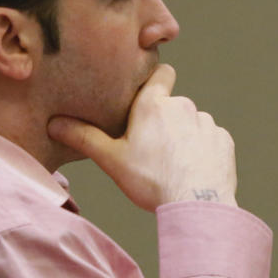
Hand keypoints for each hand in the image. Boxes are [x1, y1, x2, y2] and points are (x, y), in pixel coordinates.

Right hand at [47, 64, 236, 211]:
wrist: (196, 204)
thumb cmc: (152, 181)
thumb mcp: (111, 160)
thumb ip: (83, 138)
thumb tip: (54, 124)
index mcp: (153, 105)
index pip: (162, 73)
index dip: (156, 80)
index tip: (148, 93)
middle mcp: (183, 106)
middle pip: (173, 105)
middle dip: (164, 121)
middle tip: (151, 148)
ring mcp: (206, 123)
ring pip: (192, 124)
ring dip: (184, 137)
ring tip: (172, 165)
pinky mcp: (223, 141)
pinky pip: (210, 141)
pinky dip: (203, 152)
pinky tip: (192, 172)